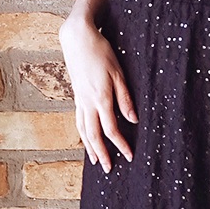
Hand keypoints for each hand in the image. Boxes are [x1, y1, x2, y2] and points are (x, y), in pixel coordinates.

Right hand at [60, 17, 137, 173]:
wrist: (77, 38)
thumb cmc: (101, 52)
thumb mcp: (118, 72)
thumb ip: (125, 98)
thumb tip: (133, 120)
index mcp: (101, 98)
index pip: (112, 129)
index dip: (121, 145)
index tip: (130, 156)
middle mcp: (88, 102)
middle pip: (94, 135)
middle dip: (103, 153)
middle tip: (110, 170)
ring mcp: (80, 99)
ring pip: (83, 129)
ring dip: (90, 147)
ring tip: (96, 161)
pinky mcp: (76, 95)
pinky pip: (78, 120)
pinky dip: (82, 133)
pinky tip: (86, 138)